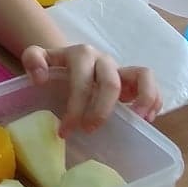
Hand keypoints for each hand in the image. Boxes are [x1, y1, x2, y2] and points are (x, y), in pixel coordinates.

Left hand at [22, 44, 160, 134]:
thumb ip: (33, 58)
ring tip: (138, 120)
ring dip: (143, 98)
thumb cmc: (57, 65)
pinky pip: (152, 83)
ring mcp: (121, 68)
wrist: (74, 57)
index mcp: (80, 54)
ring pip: (142, 75)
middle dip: (100, 111)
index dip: (74, 106)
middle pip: (110, 83)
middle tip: (88, 132)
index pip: (81, 78)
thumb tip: (39, 78)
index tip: (64, 131)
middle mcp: (103, 59)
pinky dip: (154, 100)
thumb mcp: (40, 58)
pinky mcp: (134, 78)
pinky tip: (146, 119)